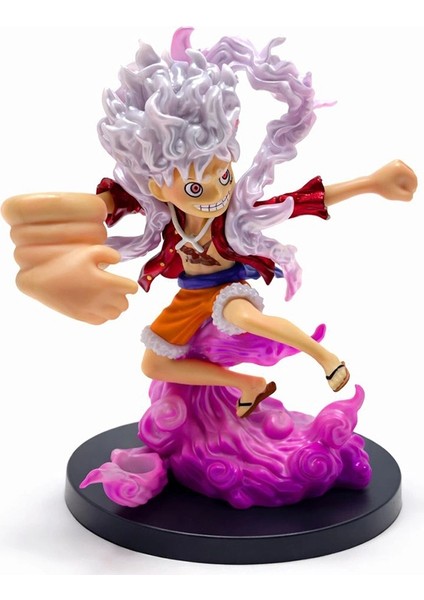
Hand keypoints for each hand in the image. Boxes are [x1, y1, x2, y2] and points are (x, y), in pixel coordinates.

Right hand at [2, 192, 137, 323]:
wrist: (41, 280)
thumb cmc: (65, 263)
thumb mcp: (88, 251)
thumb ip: (108, 253)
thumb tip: (119, 260)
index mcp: (107, 283)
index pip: (132, 289)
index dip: (128, 283)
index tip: (121, 279)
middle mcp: (103, 299)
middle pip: (125, 304)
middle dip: (122, 296)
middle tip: (112, 287)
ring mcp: (92, 310)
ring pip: (115, 314)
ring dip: (114, 306)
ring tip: (105, 296)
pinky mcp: (82, 317)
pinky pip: (101, 321)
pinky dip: (103, 314)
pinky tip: (95, 304)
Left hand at [371, 160, 417, 200]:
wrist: (370, 183)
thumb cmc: (382, 189)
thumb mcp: (394, 195)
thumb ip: (406, 197)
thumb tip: (412, 194)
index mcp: (400, 167)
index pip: (413, 178)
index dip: (413, 187)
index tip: (409, 194)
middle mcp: (399, 162)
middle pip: (410, 175)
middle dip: (409, 184)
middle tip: (404, 192)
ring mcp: (396, 162)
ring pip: (406, 174)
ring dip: (406, 182)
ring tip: (400, 189)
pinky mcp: (394, 164)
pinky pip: (402, 173)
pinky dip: (401, 179)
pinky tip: (397, 186)